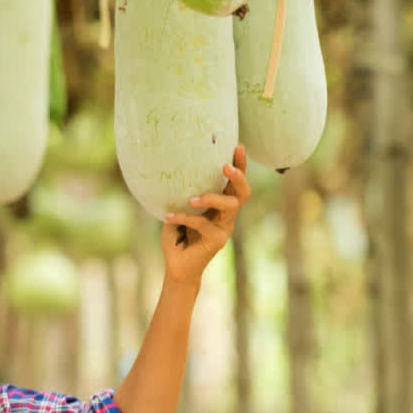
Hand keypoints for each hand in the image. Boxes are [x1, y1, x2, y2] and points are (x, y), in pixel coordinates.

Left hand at [159, 145, 251, 287]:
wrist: (177, 266)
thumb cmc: (177, 235)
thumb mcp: (178, 209)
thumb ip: (180, 194)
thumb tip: (171, 170)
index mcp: (221, 205)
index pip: (235, 182)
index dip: (240, 165)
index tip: (238, 146)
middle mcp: (227, 215)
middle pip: (243, 192)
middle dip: (238, 177)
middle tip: (225, 166)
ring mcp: (224, 228)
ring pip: (230, 206)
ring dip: (212, 198)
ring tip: (192, 197)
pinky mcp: (216, 241)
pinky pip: (202, 223)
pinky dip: (184, 217)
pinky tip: (168, 215)